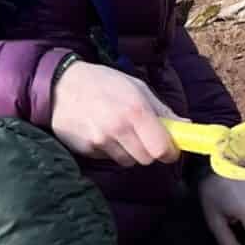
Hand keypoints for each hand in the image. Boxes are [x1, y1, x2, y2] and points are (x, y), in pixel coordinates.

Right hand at [51, 61, 177, 167]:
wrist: (60, 85)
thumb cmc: (103, 83)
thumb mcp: (137, 88)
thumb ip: (162, 110)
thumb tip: (185, 125)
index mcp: (136, 110)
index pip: (162, 149)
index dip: (170, 152)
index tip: (170, 148)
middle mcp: (118, 128)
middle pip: (146, 159)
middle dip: (150, 151)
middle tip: (142, 135)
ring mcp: (100, 141)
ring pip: (128, 161)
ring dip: (129, 151)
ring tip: (117, 130)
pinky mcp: (86, 150)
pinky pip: (108, 158)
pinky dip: (110, 150)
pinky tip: (101, 131)